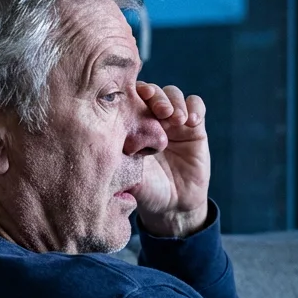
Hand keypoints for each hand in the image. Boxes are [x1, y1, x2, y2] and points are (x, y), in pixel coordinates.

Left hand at [130, 82, 209, 236]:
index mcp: (132, 125)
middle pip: (153, 92)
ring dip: (175, 102)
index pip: (131, 98)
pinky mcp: (195, 128)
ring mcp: (174, 121)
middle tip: (161, 112)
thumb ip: (119, 162)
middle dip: (157, 97)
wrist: (174, 205)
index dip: (134, 94)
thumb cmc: (147, 191)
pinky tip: (192, 122)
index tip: (136, 101)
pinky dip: (195, 108)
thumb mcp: (129, 177)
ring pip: (174, 94)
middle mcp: (152, 118)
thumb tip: (101, 151)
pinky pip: (196, 106)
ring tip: (177, 120)